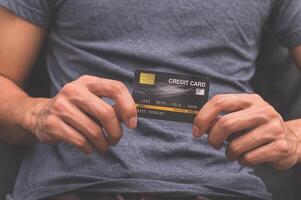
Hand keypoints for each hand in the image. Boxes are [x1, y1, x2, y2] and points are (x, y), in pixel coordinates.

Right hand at [22, 75, 136, 153]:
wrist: (40, 115)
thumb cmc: (75, 109)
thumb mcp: (93, 101)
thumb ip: (112, 107)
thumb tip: (131, 118)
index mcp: (88, 82)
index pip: (116, 88)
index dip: (129, 106)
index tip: (132, 123)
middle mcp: (74, 90)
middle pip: (106, 112)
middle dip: (116, 131)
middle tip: (116, 140)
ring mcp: (61, 106)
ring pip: (94, 130)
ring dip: (103, 144)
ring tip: (103, 146)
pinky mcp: (52, 123)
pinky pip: (80, 141)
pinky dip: (89, 148)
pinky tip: (89, 148)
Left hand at [192, 93, 300, 169]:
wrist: (291, 140)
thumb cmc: (257, 128)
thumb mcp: (240, 118)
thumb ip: (220, 119)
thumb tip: (200, 125)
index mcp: (250, 100)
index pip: (220, 101)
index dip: (203, 117)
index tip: (196, 130)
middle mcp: (263, 111)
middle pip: (226, 123)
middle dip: (213, 138)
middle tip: (213, 144)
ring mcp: (273, 128)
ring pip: (236, 145)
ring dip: (229, 153)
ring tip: (233, 152)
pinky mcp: (280, 147)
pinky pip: (249, 158)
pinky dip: (242, 161)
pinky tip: (246, 157)